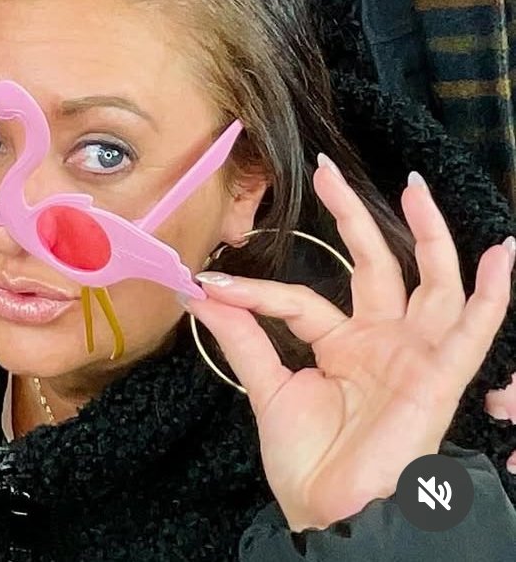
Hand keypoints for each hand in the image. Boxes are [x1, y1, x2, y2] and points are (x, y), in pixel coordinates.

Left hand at [189, 156, 513, 532]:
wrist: (335, 520)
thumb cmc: (310, 468)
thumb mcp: (269, 390)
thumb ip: (243, 337)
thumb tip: (203, 291)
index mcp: (345, 348)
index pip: (302, 298)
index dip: (258, 288)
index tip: (212, 280)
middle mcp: (384, 344)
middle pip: (377, 265)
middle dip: (354, 215)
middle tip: (328, 169)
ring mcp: (415, 356)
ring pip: (431, 282)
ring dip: (428, 233)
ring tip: (415, 185)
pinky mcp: (440, 376)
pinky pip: (475, 328)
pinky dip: (493, 290)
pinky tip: (504, 253)